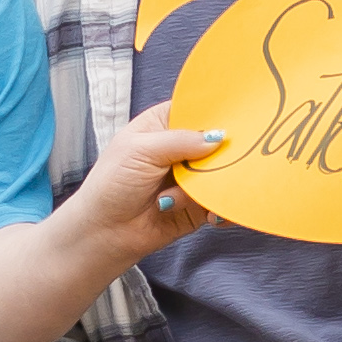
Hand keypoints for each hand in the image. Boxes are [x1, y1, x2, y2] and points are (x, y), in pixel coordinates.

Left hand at [66, 102, 221, 262]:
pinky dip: (220, 207)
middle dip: (222, 154)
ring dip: (212, 186)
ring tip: (186, 197)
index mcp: (163, 124)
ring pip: (222, 172)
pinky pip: (221, 201)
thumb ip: (179, 140)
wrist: (104, 231)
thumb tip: (217, 136)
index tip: (236, 121)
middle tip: (217, 165)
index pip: (198, 109)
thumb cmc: (111, 184)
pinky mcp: (198, 203)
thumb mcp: (140, 151)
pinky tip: (209, 215)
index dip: (217, 113)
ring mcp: (191, 176)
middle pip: (217, 142)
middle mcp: (181, 148)